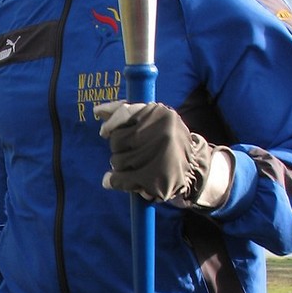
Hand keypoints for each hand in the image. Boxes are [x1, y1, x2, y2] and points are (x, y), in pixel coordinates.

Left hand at [95, 101, 232, 207]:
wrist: (193, 169)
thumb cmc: (165, 142)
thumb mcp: (153, 121)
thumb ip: (127, 113)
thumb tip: (98, 111)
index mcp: (162, 114)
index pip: (125, 111)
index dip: (111, 123)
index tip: (104, 131)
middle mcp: (162, 132)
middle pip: (117, 139)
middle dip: (118, 148)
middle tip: (131, 153)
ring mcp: (159, 156)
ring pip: (117, 161)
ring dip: (118, 166)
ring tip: (134, 166)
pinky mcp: (155, 179)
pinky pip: (121, 179)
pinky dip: (114, 181)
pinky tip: (112, 181)